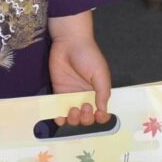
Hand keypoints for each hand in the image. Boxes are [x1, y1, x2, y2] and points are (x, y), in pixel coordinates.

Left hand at [48, 11, 111, 127]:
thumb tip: (103, 110)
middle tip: (84, 106)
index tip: (98, 115)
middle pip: (87, 118)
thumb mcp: (100, 73)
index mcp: (98, 93)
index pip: (101, 112)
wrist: (69, 42)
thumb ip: (103, 92)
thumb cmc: (88, 55)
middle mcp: (85, 97)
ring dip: (74, 120)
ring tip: (73, 110)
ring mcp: (71, 95)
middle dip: (86, 118)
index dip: (100, 118)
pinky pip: (58, 108)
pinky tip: (60, 117)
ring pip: (73, 117)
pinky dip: (59, 117)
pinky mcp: (58, 92)